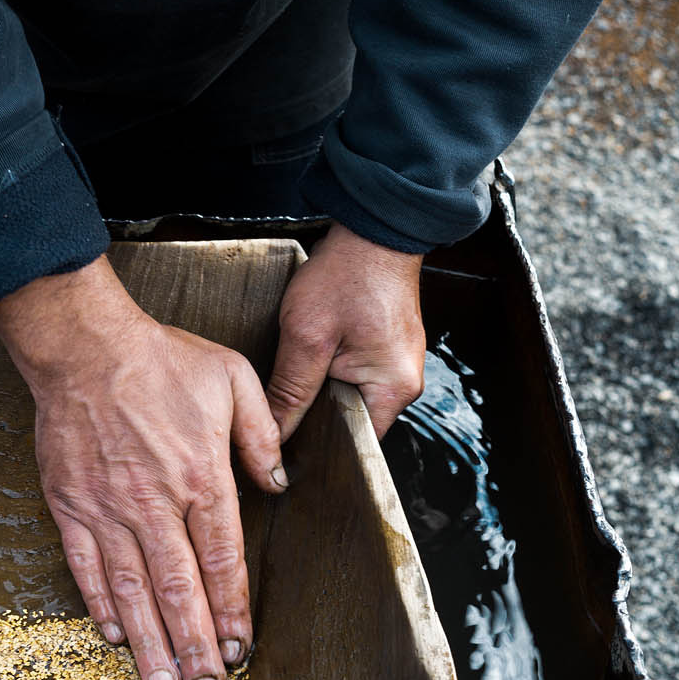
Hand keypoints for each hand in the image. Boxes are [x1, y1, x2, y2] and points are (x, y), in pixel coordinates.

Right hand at [0, 258, 285, 679]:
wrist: (83, 346)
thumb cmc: (159, 359)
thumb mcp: (231, 379)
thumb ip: (259, 434)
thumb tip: (279, 480)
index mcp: (201, 476)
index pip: (222, 559)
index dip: (231, 610)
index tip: (240, 649)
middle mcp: (155, 503)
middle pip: (179, 589)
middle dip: (195, 646)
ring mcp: (108, 509)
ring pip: (133, 590)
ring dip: (150, 643)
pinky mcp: (71, 506)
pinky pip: (87, 567)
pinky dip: (102, 605)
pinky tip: (117, 637)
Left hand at [266, 224, 426, 440]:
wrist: (373, 228)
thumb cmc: (346, 276)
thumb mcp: (307, 337)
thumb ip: (291, 391)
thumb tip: (275, 434)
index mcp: (393, 389)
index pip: (352, 443)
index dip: (316, 448)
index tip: (282, 451)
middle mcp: (403, 383)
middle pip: (350, 422)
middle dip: (314, 421)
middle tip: (277, 416)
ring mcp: (396, 364)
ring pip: (348, 397)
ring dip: (319, 393)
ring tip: (289, 388)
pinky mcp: (385, 347)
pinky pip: (353, 375)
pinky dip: (328, 373)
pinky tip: (305, 363)